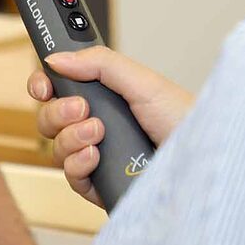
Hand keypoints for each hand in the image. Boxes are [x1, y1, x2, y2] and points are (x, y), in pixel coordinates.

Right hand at [26, 46, 193, 207]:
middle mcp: (96, 125)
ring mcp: (97, 157)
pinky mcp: (100, 186)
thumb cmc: (182, 119)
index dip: (44, 85)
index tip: (43, 85)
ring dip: (71, 137)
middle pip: (50, 118)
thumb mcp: (142, 81)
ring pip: (56, 147)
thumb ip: (99, 63)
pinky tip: (96, 156)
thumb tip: (56, 58)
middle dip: (59, 111)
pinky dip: (77, 164)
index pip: (59, 89)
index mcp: (104, 96)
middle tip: (82, 108)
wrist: (201, 161)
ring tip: (99, 134)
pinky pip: (70, 177)